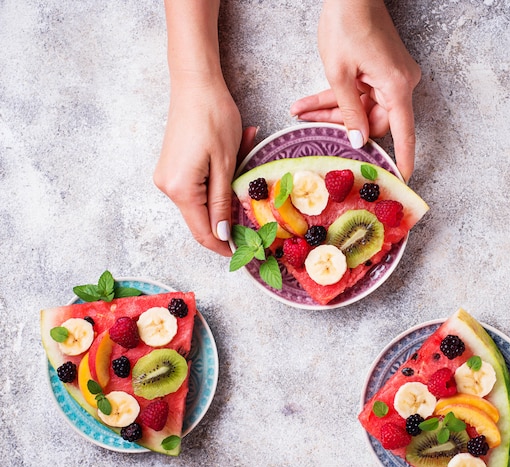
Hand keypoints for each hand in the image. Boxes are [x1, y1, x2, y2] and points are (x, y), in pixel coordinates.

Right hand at [154, 78, 255, 255]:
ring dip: (225, 193)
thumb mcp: (224, 164)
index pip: (203, 232)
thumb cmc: (213, 117)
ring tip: (243, 162)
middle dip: (229, 216)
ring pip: (202, 202)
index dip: (224, 246)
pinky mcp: (172, 168)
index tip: (246, 252)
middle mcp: (168, 187)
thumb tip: (221, 235)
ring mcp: (168, 177)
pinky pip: (198, 186)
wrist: (195, 84)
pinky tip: (231, 156)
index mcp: (181, 190)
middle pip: (202, 219)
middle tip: (255, 208)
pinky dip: (217, 180)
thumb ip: (221, 203)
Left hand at [290, 0, 420, 180]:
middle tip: (311, 127)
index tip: (402, 179)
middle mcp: (400, 83)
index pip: (403, 133)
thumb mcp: (339, 74)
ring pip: (361, 106)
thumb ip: (348, 112)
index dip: (402, 158)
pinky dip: (338, 96)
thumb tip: (358, 141)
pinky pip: (360, 91)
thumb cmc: (347, 23)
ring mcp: (391, 76)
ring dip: (332, 109)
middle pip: (373, 120)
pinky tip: (309, 102)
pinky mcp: (380, 69)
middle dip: (341, 124)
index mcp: (397, 86)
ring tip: (301, 110)